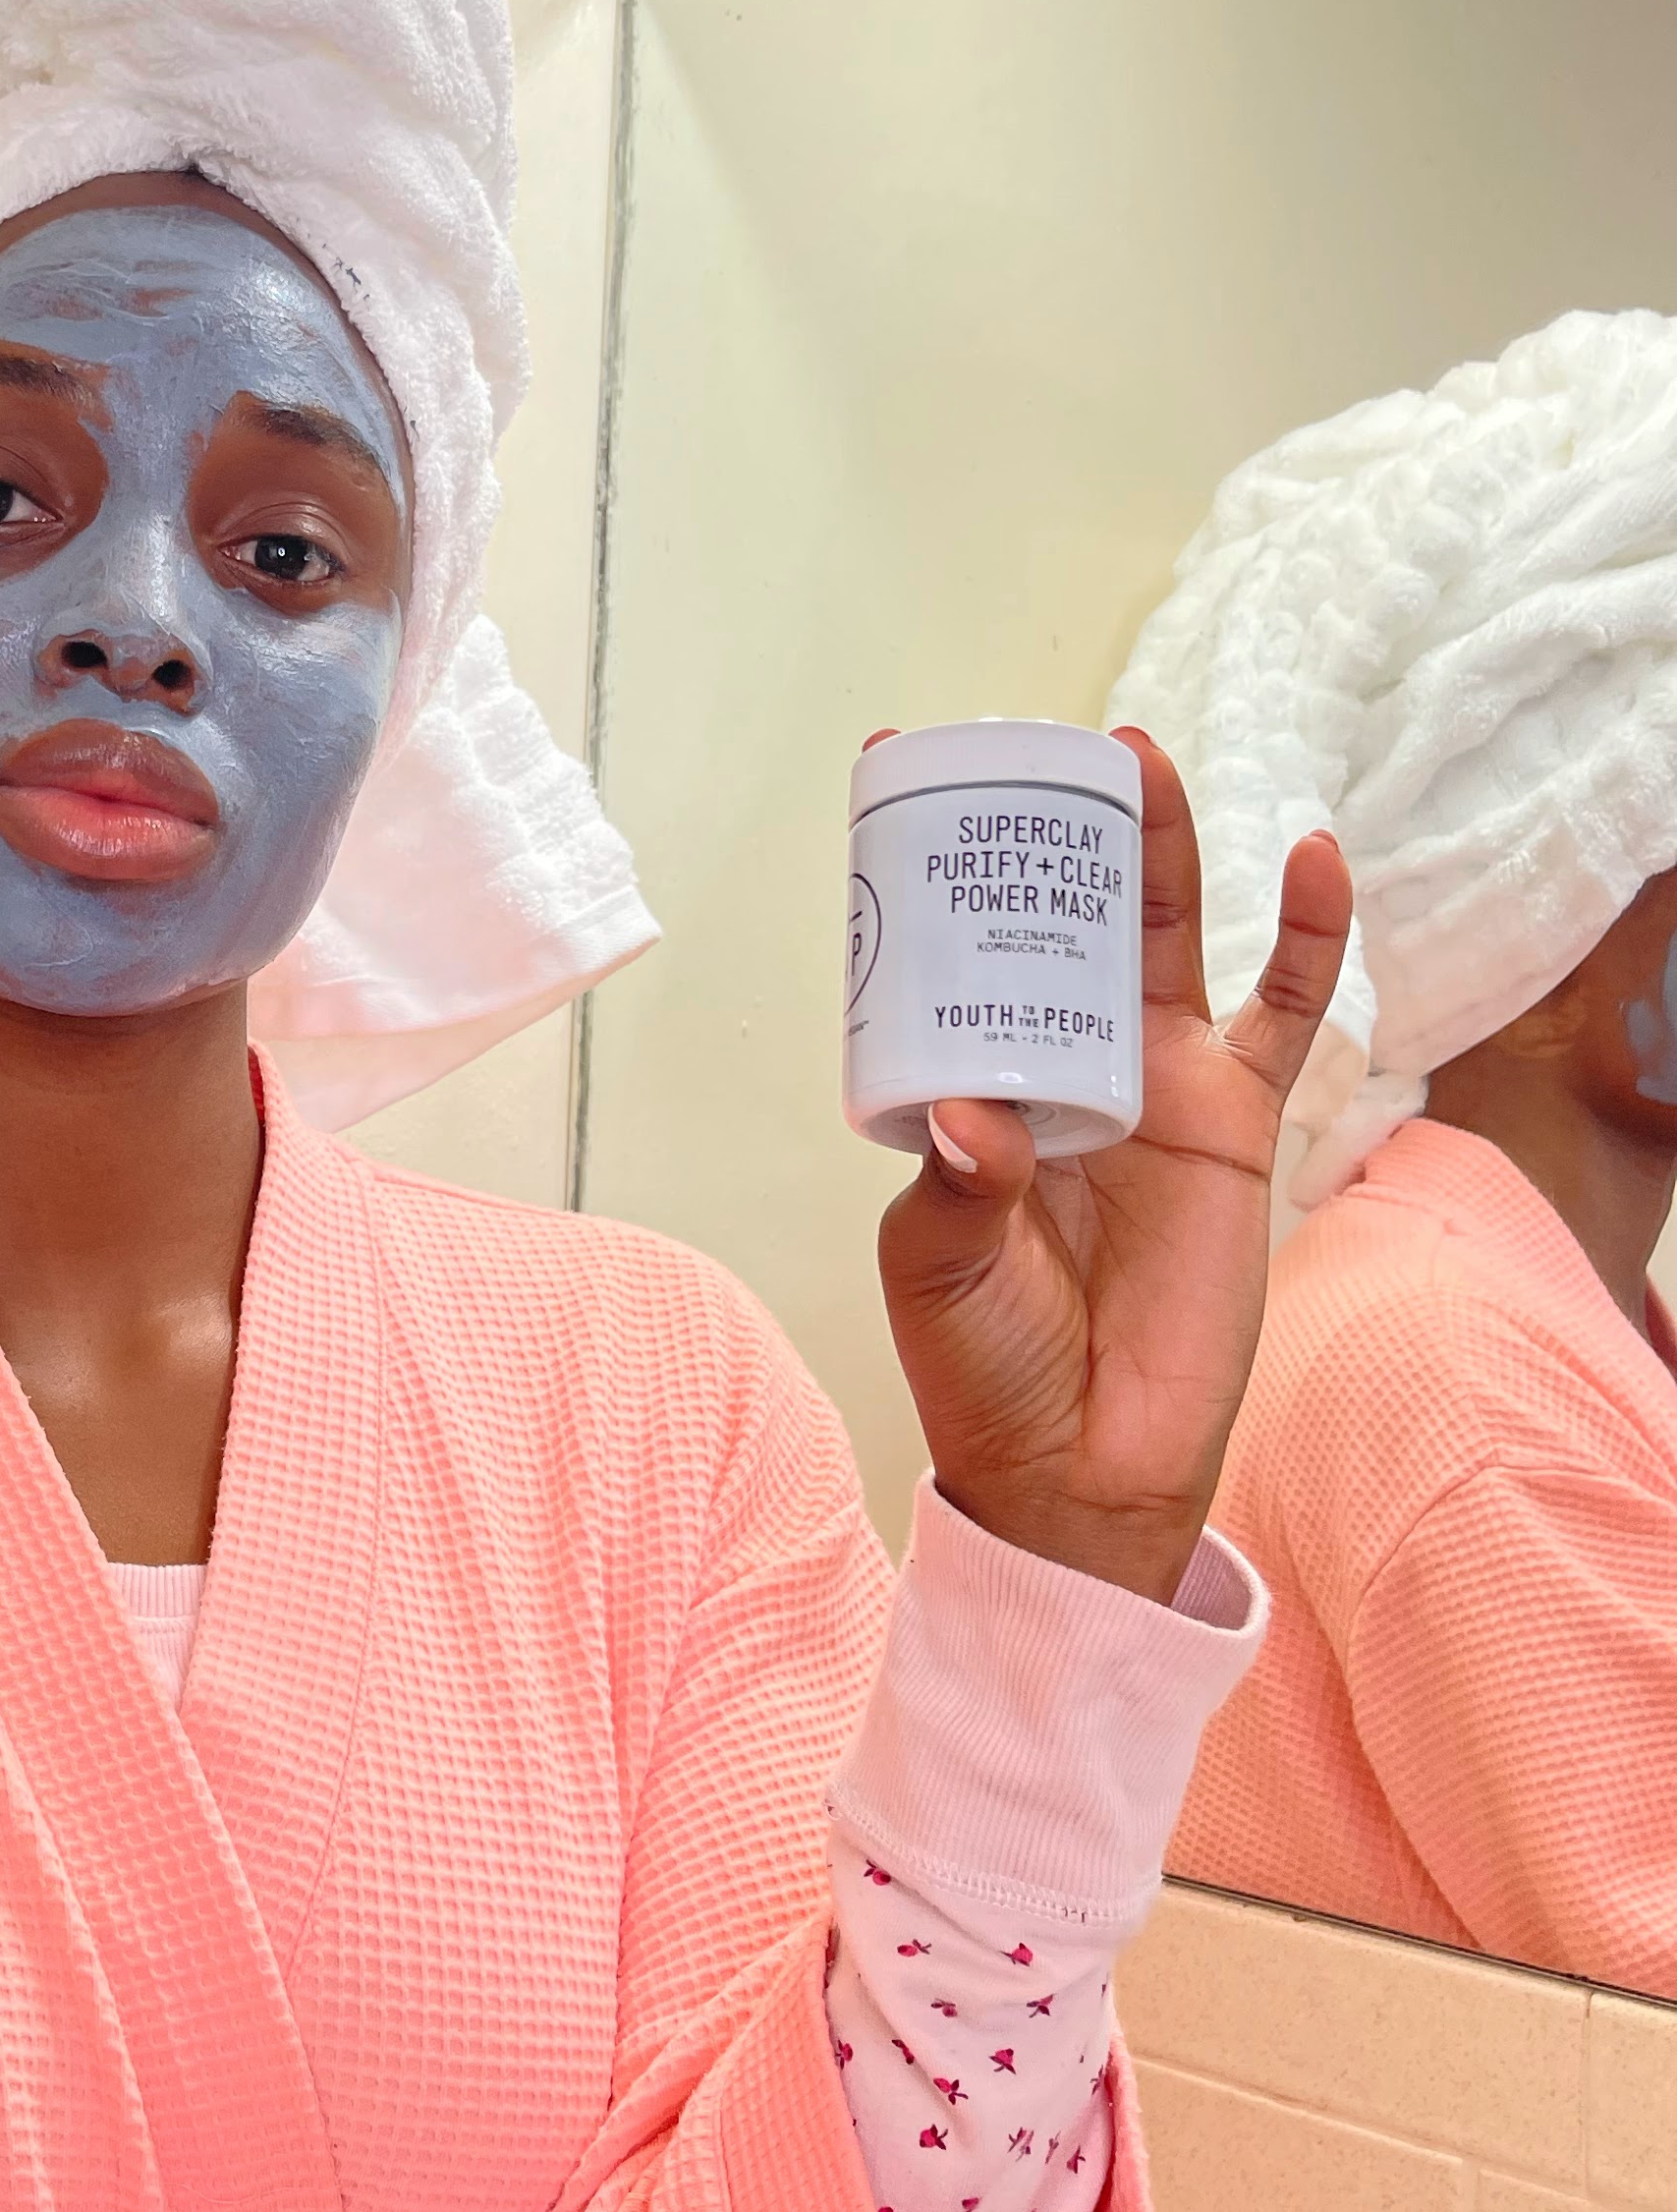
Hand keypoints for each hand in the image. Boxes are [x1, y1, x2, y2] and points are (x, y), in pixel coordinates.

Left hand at [874, 728, 1352, 1602]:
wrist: (1079, 1467)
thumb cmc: (986, 1366)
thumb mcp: (940, 1269)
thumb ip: (956, 1187)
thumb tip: (975, 1116)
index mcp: (969, 1084)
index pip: (947, 953)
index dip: (932, 867)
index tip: (894, 764)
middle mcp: (1059, 1065)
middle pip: (1058, 917)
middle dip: (1048, 828)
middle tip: (1033, 744)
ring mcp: (1151, 1085)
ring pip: (1159, 935)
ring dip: (1156, 846)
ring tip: (1136, 758)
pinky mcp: (1233, 1124)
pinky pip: (1283, 1015)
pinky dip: (1309, 937)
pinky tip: (1317, 857)